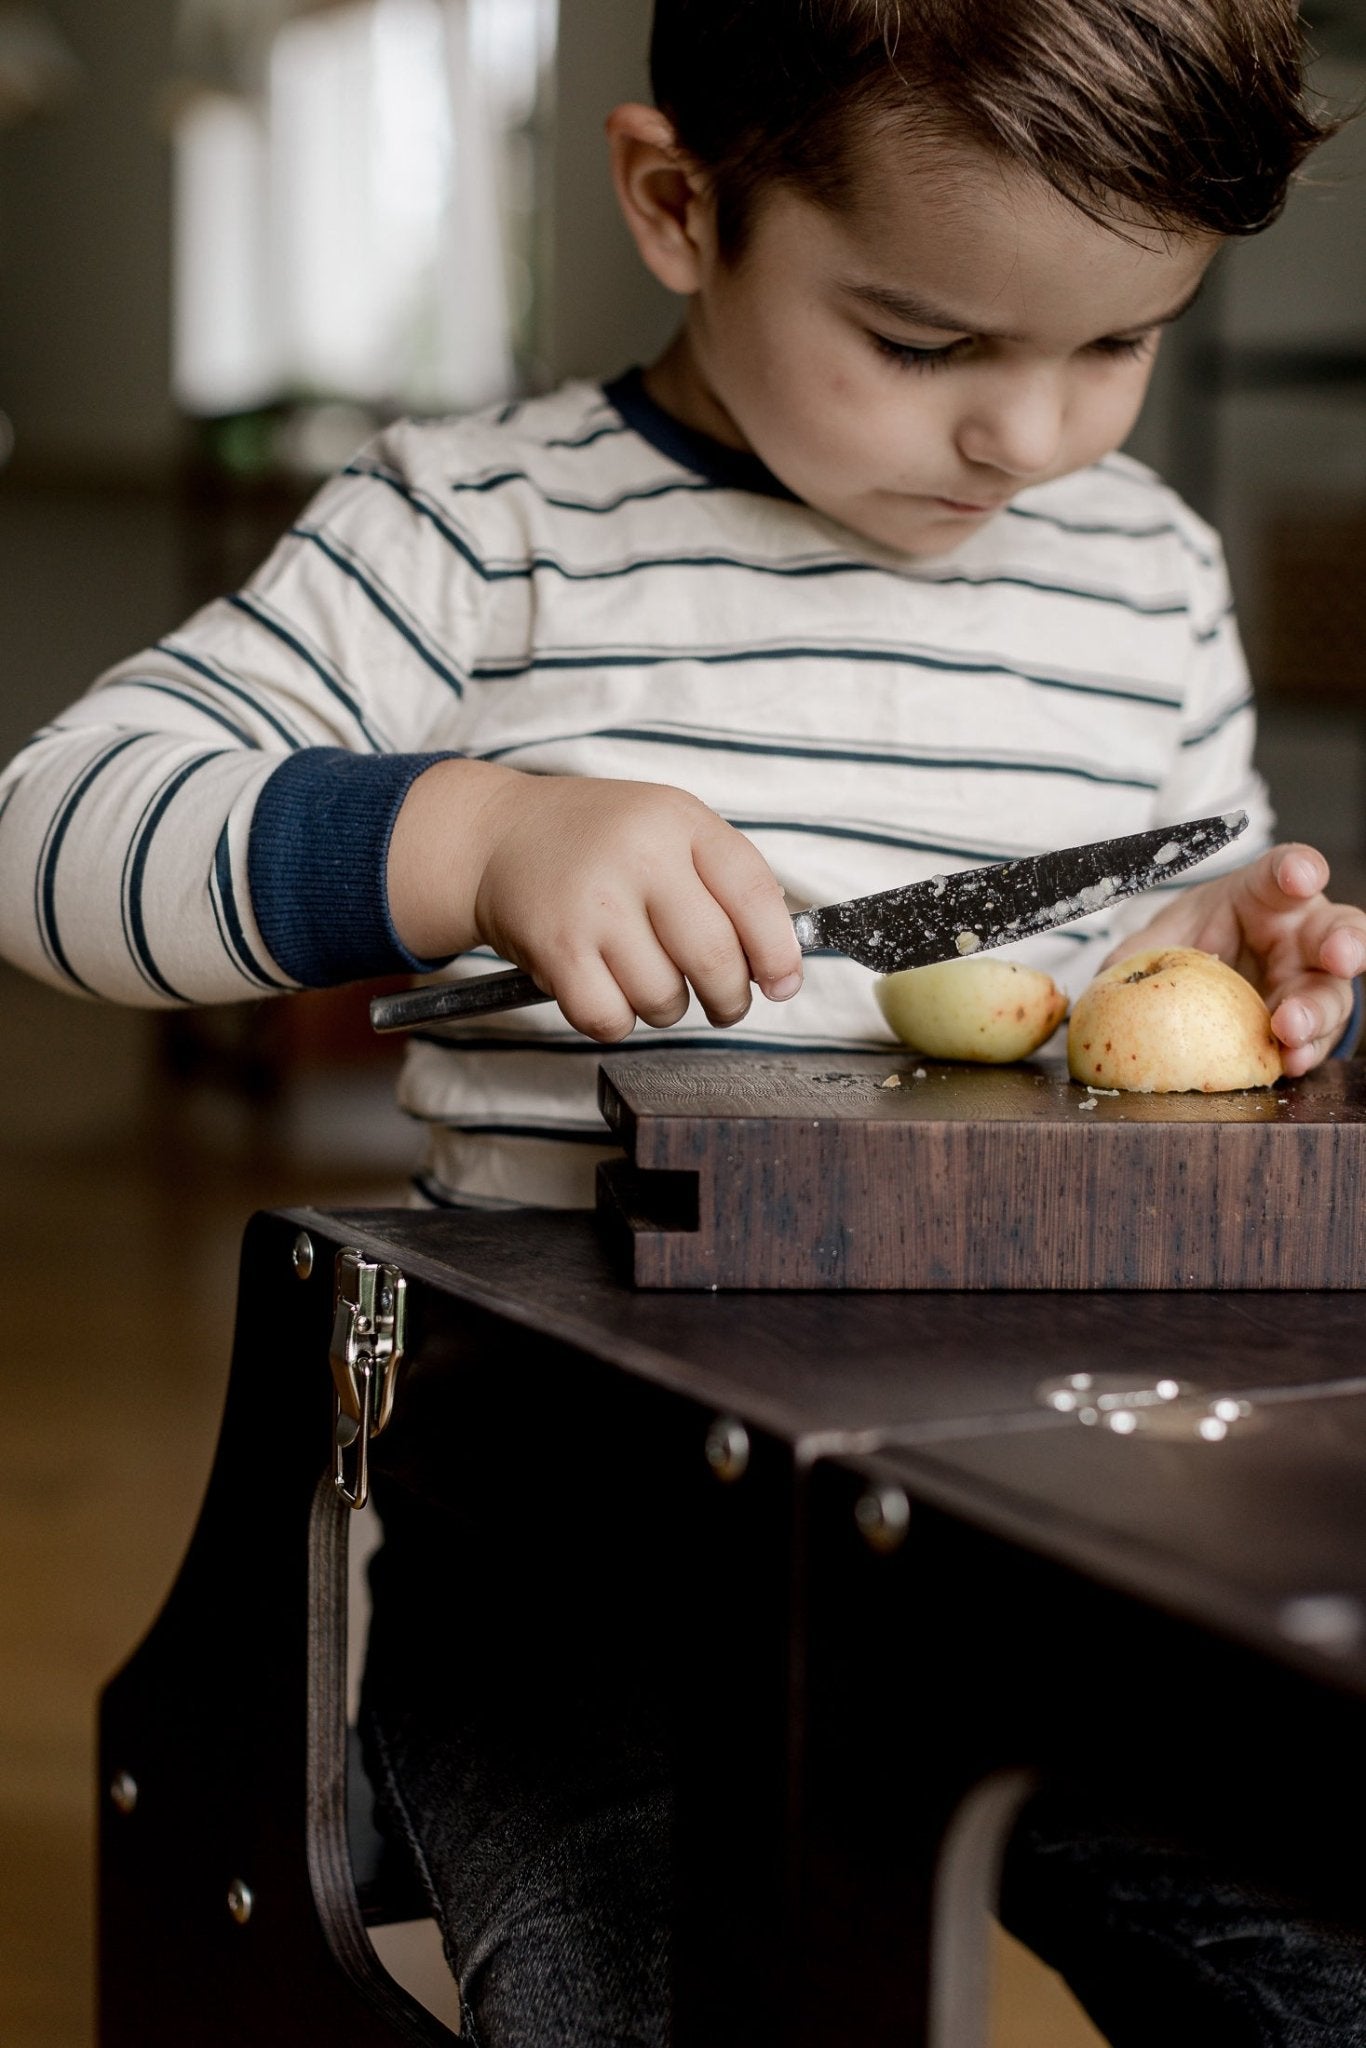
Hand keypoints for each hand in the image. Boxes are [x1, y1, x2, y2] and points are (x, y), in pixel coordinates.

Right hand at [388, 760, 802, 1040]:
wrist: (496, 836)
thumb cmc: (596, 841)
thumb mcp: (668, 829)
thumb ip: (728, 883)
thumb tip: (781, 968)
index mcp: (679, 822)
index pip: (754, 894)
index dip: (778, 951)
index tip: (783, 983)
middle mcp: (638, 857)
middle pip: (716, 959)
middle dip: (729, 997)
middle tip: (724, 1001)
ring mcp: (594, 904)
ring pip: (664, 998)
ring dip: (666, 1007)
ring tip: (644, 976)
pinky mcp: (556, 949)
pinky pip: (611, 1019)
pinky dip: (616, 1019)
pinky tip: (606, 988)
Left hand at [1105, 843, 1365, 1075]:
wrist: (1212, 983)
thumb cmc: (1199, 941)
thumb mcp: (1165, 937)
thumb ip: (1138, 952)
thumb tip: (1102, 978)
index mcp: (1267, 895)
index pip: (1286, 872)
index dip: (1297, 870)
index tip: (1300, 875)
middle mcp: (1301, 934)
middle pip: (1337, 930)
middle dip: (1343, 941)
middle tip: (1338, 954)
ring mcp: (1311, 982)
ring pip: (1332, 992)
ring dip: (1316, 1011)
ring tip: (1291, 1027)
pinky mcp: (1309, 1027)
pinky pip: (1316, 1041)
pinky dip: (1304, 1052)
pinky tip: (1290, 1061)